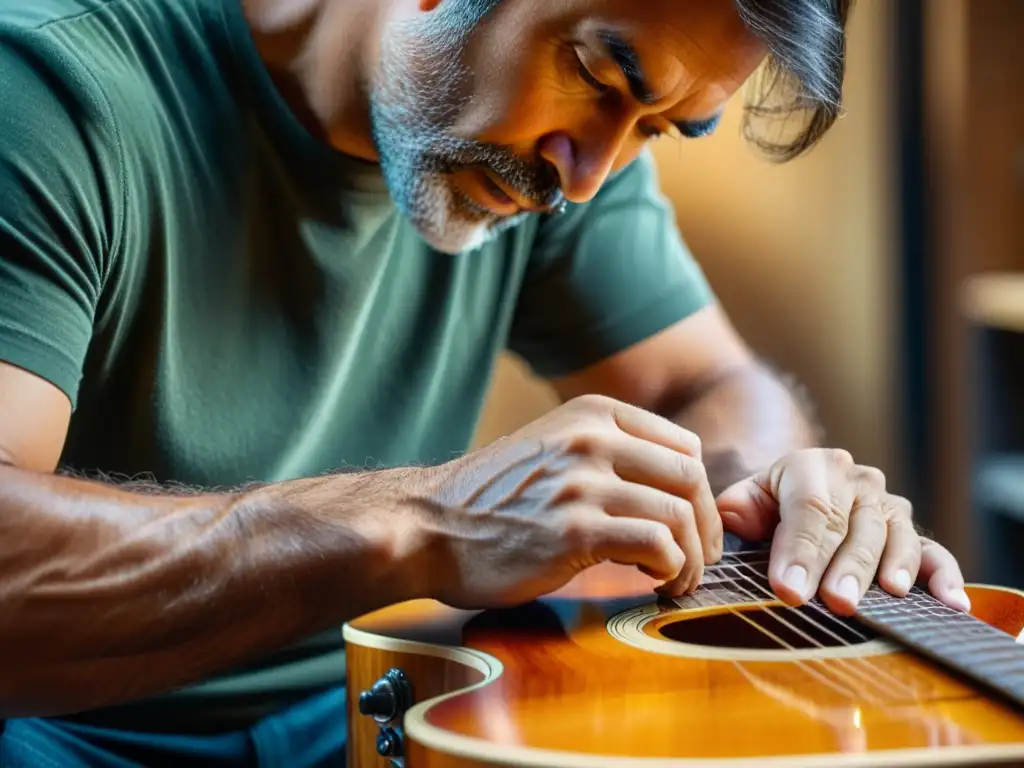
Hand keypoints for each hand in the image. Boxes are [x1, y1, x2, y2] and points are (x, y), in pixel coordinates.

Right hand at [416, 395, 722, 608]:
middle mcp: (592, 439)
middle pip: (691, 478)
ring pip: (679, 514)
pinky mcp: (574, 532)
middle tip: (700, 558)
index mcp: (591, 414)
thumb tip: (668, 489)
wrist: (427, 526)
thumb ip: (604, 452)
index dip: (700, 492)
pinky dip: (670, 569)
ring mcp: (583, 483)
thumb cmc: (489, 498)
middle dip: (706, 525)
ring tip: (677, 579)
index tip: (693, 525)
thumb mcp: (550, 447)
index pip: (683, 445)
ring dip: (692, 557)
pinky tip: (655, 582)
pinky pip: (656, 545)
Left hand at [715, 448, 968, 615]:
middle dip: (844, 567)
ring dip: (891, 567)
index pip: (809, 508)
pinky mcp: (910, 532)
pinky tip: (950, 602)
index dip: (800, 550)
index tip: (789, 589)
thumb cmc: (767, 507)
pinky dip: (945, 576)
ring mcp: (887, 506)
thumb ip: (737, 510)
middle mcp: (855, 480)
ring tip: (889, 594)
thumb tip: (733, 524)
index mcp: (810, 466)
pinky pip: (934, 552)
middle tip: (836, 601)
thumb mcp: (745, 500)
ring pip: (894, 536)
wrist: (799, 491)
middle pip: (852, 525)